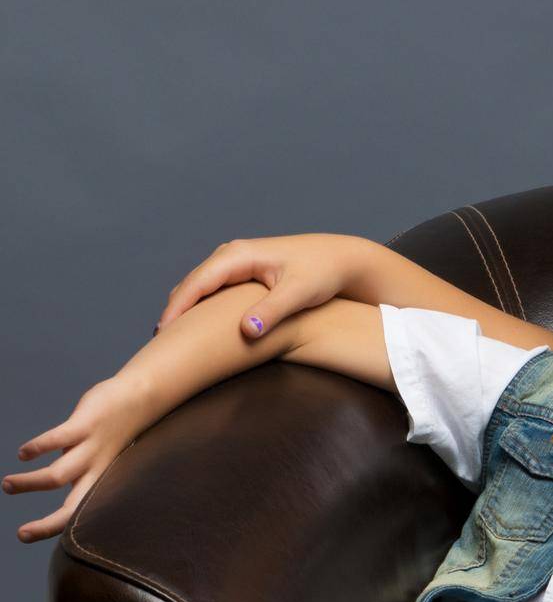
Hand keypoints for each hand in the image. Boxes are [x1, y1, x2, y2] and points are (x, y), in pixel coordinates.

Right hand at [5, 376, 152, 543]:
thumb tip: (51, 479)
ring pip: (58, 475)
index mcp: (99, 479)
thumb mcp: (97, 457)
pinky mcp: (87, 424)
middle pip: (73, 506)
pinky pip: (59, 439)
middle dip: (47, 524)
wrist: (140, 397)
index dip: (51, 528)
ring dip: (30, 483)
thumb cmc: (112, 430)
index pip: (78, 513)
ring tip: (7, 484)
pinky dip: (37, 448)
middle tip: (20, 534)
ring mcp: (92, 447)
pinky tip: (23, 454)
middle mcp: (97, 469)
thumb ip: (77, 470)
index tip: (23, 536)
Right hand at [155, 233, 364, 339]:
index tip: (164, 334)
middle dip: (175, 312)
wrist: (342, 259)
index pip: (197, 283)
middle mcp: (232, 254)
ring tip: (171, 342)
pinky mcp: (242, 272)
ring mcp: (236, 263)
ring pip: (199, 289)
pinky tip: (195, 331)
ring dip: (185, 311)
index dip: (178, 309)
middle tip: (160, 346)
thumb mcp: (300, 292)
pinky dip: (200, 308)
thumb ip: (273, 311)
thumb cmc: (324, 272)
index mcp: (240, 255)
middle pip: (191, 285)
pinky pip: (211, 291)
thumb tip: (247, 330)